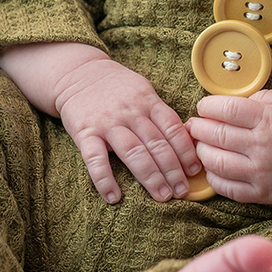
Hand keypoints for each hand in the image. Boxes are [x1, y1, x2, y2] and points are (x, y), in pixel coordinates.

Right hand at [52, 55, 203, 204]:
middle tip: (182, 191)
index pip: (173, 128)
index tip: (195, 170)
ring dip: (150, 177)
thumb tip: (187, 140)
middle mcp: (130, 112)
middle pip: (156, 144)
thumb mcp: (142, 91)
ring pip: (133, 153)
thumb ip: (160, 113)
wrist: (76, 73)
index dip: (186, 151)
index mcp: (147, 101)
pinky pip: (95, 160)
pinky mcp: (85, 133)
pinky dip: (104, 180)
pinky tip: (114, 198)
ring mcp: (107, 123)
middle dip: (172, 170)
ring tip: (162, 196)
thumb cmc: (116, 86)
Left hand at [186, 90, 271, 205]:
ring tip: (202, 145)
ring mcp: (261, 173)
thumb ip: (258, 99)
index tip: (203, 106)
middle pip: (215, 135)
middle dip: (198, 128)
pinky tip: (213, 167)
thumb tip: (230, 105)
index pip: (226, 109)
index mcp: (268, 121)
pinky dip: (213, 177)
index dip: (207, 106)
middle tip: (193, 125)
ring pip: (215, 162)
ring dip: (202, 152)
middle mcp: (262, 147)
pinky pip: (226, 188)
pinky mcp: (262, 194)